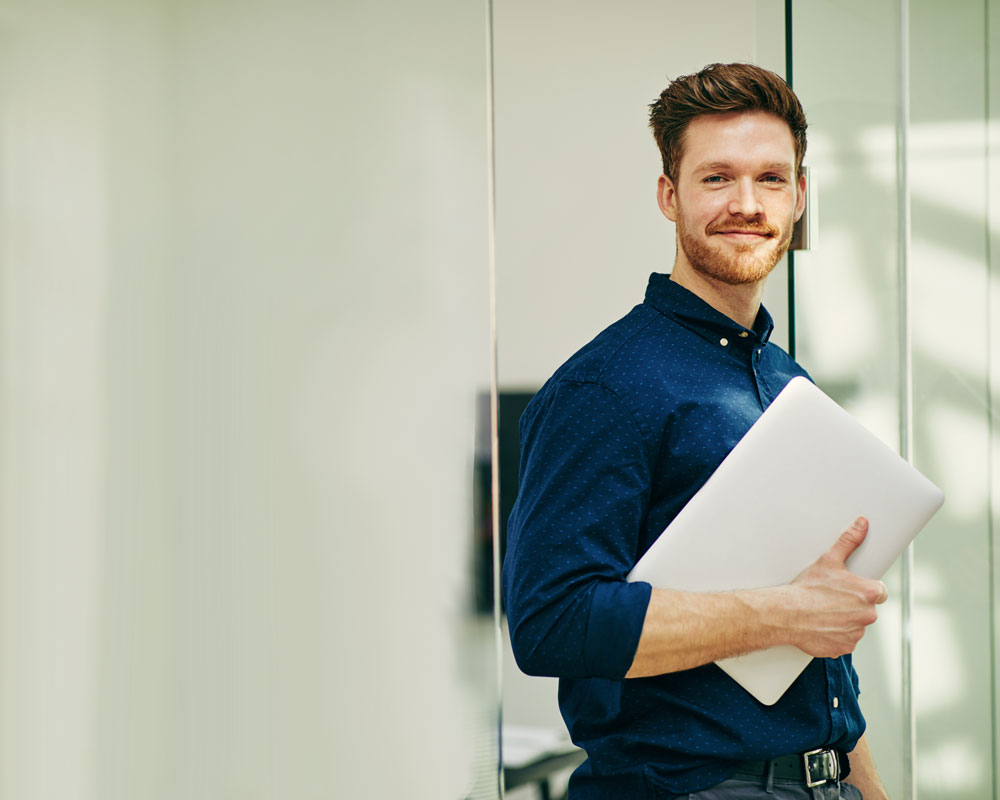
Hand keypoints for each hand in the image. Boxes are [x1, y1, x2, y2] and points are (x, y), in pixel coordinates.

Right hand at [786, 517, 888, 658]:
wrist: (787, 613)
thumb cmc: (807, 588)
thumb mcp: (829, 560)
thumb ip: (849, 541)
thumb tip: (862, 525)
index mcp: (868, 593)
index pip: (879, 592)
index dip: (865, 589)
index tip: (851, 589)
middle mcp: (867, 615)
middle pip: (867, 609)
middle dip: (854, 605)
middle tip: (832, 599)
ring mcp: (856, 633)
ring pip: (856, 625)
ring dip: (845, 620)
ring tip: (824, 612)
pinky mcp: (843, 647)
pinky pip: (845, 640)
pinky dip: (836, 635)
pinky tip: (822, 625)